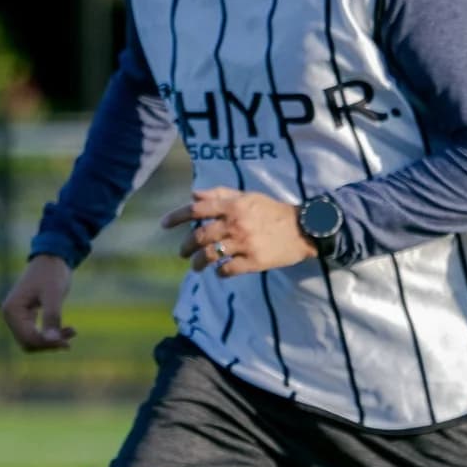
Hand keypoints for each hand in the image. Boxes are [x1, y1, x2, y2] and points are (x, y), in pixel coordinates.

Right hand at [0, 254, 76, 352]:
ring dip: (51, 341)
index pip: (27, 338)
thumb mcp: (53, 295)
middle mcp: (10, 315)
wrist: (53, 258)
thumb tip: (52, 341)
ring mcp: (16, 316)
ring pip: (32, 341)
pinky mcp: (26, 316)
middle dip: (48, 344)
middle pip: (28, 343)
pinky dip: (51, 335)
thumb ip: (52, 317)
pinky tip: (68, 330)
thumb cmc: (52, 273)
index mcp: (11, 310)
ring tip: (72, 332)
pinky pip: (36, 334)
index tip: (67, 342)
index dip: (47, 344)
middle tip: (69, 339)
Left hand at [161, 187, 316, 276]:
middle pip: (200, 236)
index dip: (177, 216)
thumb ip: (220, 194)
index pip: (197, 209)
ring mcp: (245, 243)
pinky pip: (228, 270)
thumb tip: (193, 195)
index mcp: (233, 205)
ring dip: (199, 263)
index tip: (164, 224)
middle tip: (183, 252)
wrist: (303, 229)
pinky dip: (219, 272)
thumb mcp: (248, 196)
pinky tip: (220, 272)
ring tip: (196, 267)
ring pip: (211, 255)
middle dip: (186, 246)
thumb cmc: (272, 211)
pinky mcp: (254, 261)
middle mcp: (236, 223)